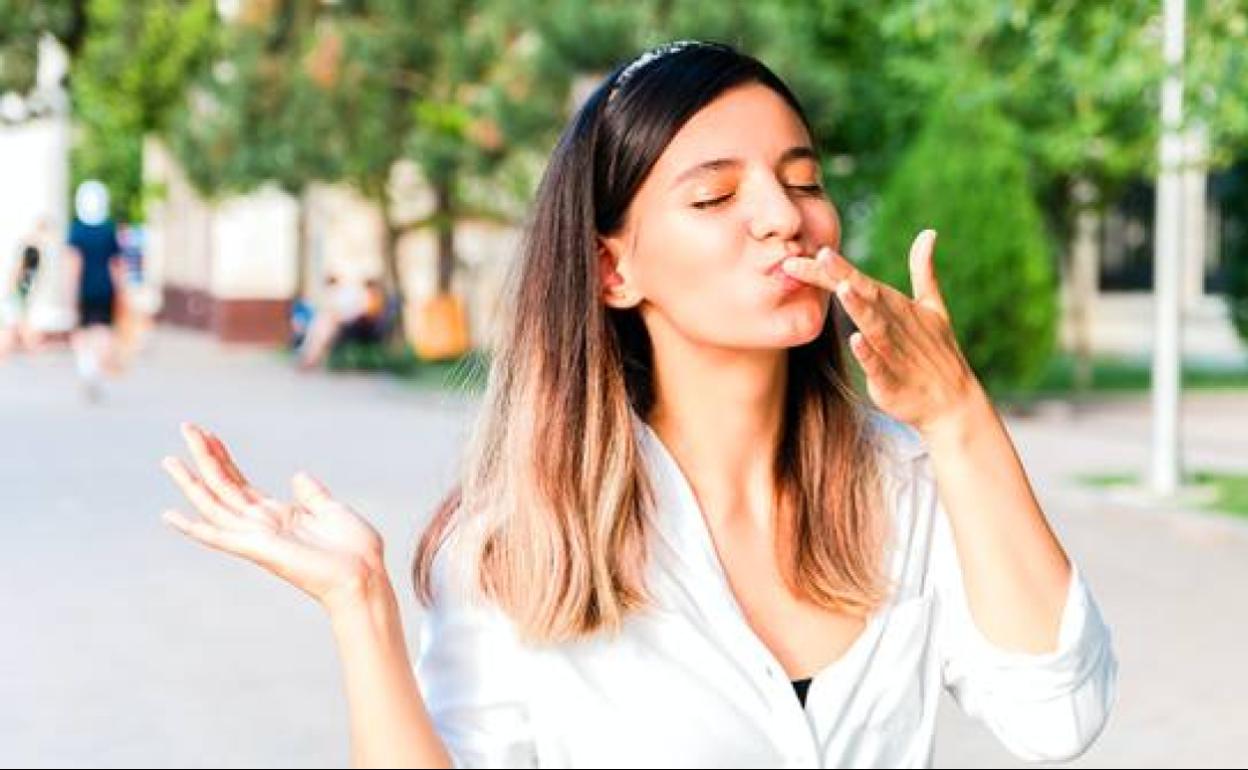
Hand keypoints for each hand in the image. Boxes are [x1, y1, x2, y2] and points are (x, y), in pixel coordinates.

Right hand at [161, 423, 386, 612]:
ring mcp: (257, 537)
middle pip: (223, 486)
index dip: (223, 457)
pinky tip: (170, 516)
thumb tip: (297, 475)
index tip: (208, 432)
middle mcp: (261, 525)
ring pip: (214, 504)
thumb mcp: (331, 510)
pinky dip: (194, 528)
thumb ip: (311, 494)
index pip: (240, 482)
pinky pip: (219, 537)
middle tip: (185, 427)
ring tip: (169, 459)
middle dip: (204, 457)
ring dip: (191, 482)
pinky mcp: (258, 549)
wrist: (365, 577)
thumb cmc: (353, 550)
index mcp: (278, 515)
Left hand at [781, 230, 983, 435]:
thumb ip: (924, 270)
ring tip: (842, 289)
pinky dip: (868, 354)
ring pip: (873, 326)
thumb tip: (929, 232)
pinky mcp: (893, 379)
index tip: (805, 251)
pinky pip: (878, 365)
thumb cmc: (936, 351)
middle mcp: (893, 323)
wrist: (952, 401)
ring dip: (859, 308)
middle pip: (863, 296)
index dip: (832, 269)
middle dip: (842, 276)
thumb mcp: (932, 307)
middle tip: (820, 255)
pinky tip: (855, 340)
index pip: (857, 282)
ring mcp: (894, 350)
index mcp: (894, 305)